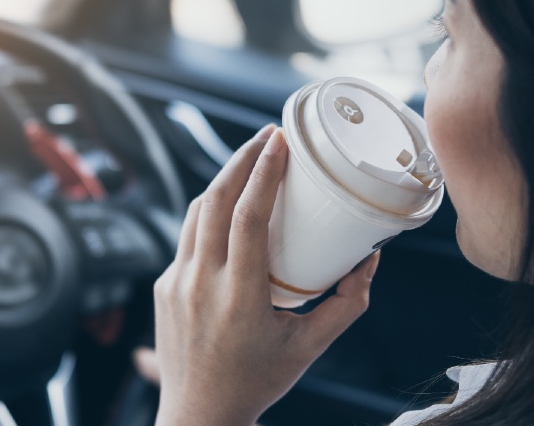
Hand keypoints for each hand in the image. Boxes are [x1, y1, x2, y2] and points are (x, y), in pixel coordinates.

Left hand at [152, 125, 379, 425]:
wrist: (198, 415)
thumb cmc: (257, 381)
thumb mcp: (310, 347)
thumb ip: (346, 305)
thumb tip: (369, 260)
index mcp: (239, 296)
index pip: (247, 217)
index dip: (263, 173)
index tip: (279, 142)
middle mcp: (201, 282)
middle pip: (215, 200)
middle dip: (242, 159)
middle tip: (268, 136)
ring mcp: (176, 282)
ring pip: (196, 213)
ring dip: (223, 181)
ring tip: (251, 160)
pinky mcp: (164, 285)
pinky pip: (188, 237)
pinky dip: (209, 213)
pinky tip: (229, 205)